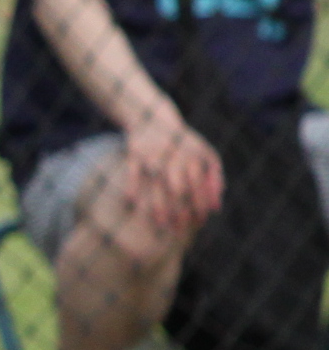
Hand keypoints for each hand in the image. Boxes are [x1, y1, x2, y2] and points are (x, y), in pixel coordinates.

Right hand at [123, 112, 225, 239]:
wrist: (154, 118)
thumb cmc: (183, 143)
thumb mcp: (205, 155)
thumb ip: (214, 178)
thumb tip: (216, 208)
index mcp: (195, 156)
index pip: (200, 187)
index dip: (200, 207)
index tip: (198, 224)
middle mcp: (175, 156)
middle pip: (179, 189)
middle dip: (180, 212)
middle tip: (180, 231)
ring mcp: (154, 155)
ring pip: (156, 185)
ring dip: (158, 207)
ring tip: (160, 225)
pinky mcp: (135, 153)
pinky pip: (133, 174)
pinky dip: (133, 189)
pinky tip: (133, 205)